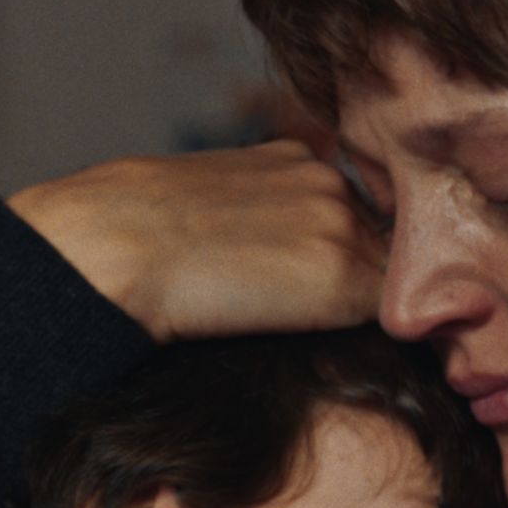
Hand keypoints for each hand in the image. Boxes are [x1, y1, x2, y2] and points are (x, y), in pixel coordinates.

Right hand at [7, 140, 385, 342]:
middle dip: (360, 283)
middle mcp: (329, 181)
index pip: (348, 216)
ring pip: (389, 281)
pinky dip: (371, 337)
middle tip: (309, 323)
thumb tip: (272, 267)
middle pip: (380, 246)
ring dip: (365, 312)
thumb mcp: (201, 206)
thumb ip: (254, 220)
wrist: (117, 246)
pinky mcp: (346, 276)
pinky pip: (390, 315)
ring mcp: (344, 225)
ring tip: (307, 336)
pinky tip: (324, 348)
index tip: (300, 293)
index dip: (335, 261)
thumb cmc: (133, 238)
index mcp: (292, 159)